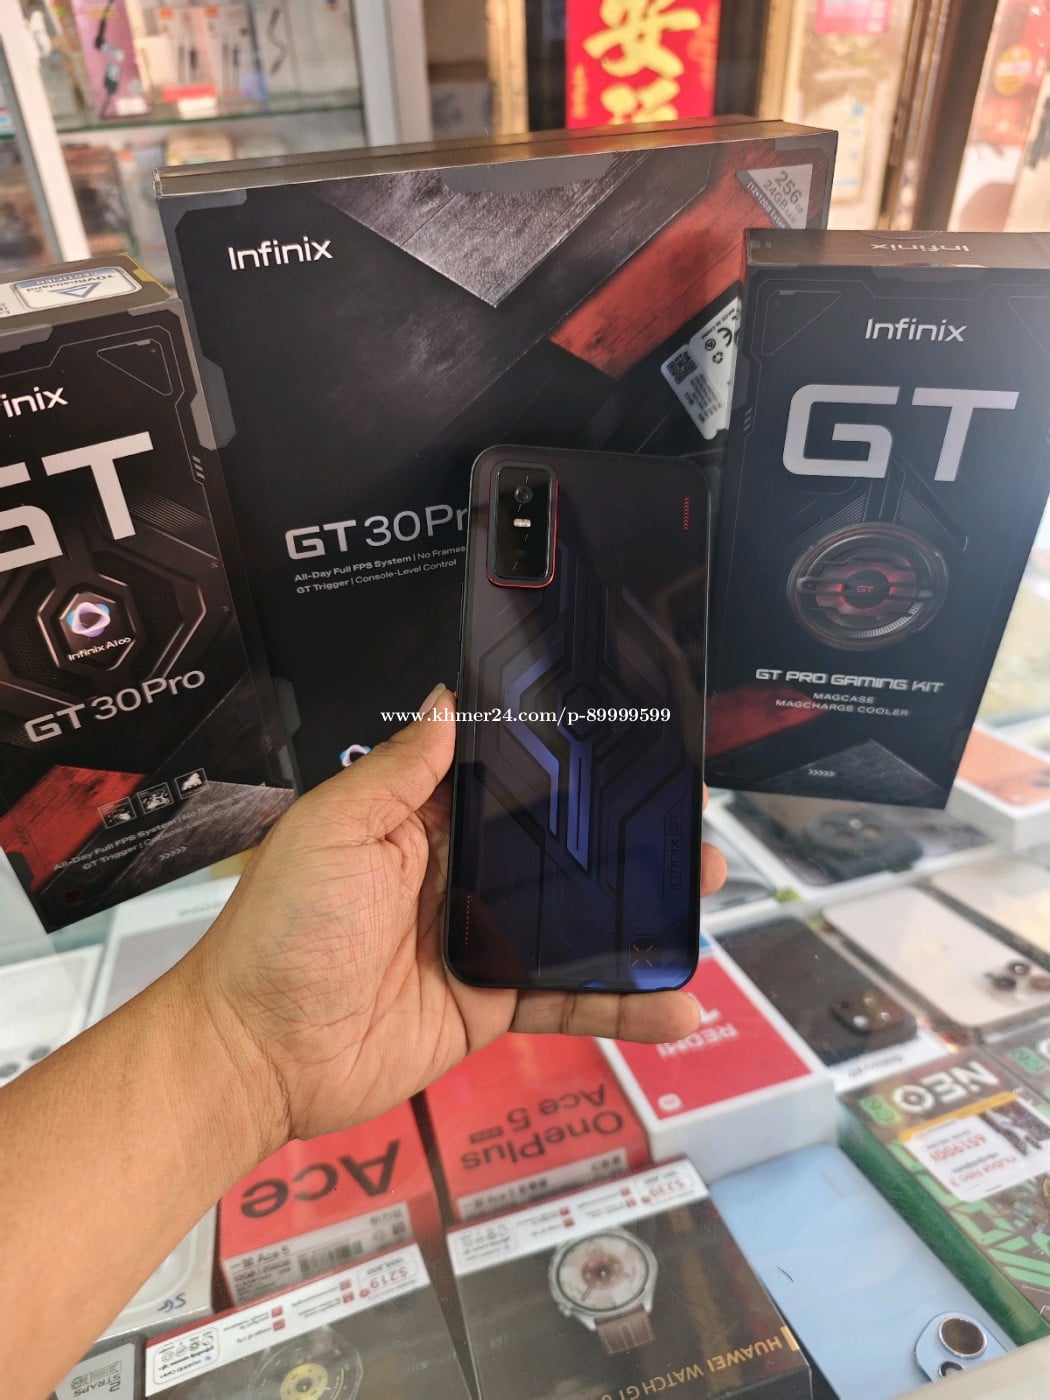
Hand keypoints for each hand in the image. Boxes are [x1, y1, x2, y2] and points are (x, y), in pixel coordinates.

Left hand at [191, 687, 726, 1145]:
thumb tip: (447, 703)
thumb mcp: (332, 831)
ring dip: (639, 912)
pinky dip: (622, 1005)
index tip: (624, 744)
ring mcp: (482, 943)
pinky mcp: (492, 1005)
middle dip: (621, 836)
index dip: (563, 766)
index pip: (509, 784)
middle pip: (557, 850)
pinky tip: (674, 1007)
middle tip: (684, 819)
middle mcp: (461, 878)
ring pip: (577, 923)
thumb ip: (399, 773)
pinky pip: (568, 998)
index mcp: (424, 824)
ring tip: (700, 892)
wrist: (258, 1054)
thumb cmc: (278, 931)